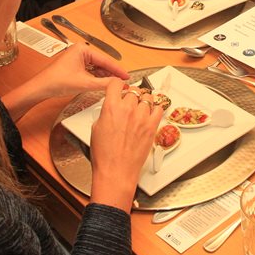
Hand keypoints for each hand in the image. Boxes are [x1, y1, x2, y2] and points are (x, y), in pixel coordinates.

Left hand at [0, 43, 126, 117]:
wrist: (41, 88)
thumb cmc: (56, 81)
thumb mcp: (85, 83)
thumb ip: (104, 83)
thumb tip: (117, 83)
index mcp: (83, 49)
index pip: (105, 59)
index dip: (117, 69)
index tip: (127, 76)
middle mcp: (80, 51)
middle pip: (102, 63)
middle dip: (112, 73)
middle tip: (124, 81)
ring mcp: (77, 58)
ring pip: (97, 67)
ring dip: (105, 76)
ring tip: (116, 84)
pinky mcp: (75, 65)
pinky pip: (91, 70)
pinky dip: (97, 77)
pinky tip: (104, 83)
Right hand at [89, 78, 163, 210]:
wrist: (116, 171)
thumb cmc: (104, 155)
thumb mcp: (96, 129)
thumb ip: (105, 114)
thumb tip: (110, 109)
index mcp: (111, 107)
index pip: (116, 83)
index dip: (117, 84)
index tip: (119, 87)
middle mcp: (127, 109)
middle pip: (133, 90)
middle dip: (130, 94)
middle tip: (129, 101)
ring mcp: (141, 117)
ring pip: (147, 97)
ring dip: (143, 100)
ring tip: (140, 107)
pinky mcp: (152, 126)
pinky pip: (159, 109)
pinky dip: (155, 108)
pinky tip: (151, 113)